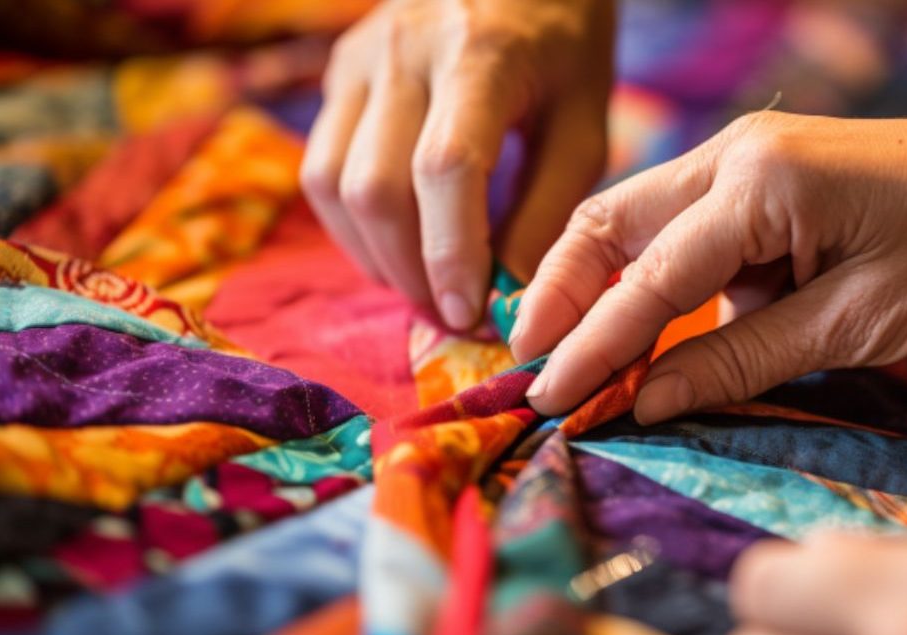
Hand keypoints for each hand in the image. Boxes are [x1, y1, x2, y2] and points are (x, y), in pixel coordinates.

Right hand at [301, 0, 613, 329]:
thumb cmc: (565, 46)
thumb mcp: (583, 123)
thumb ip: (549, 210)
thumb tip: (508, 298)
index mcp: (480, 54)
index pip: (446, 168)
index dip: (451, 252)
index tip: (472, 312)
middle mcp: (404, 49)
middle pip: (377, 186)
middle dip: (411, 271)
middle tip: (452, 316)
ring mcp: (360, 57)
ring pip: (333, 184)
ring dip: (374, 256)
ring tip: (424, 291)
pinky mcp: (339, 72)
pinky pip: (323, 167)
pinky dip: (353, 227)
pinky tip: (397, 251)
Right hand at [511, 106, 906, 419]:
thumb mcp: (855, 323)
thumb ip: (741, 359)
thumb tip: (646, 401)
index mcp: (757, 181)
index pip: (645, 278)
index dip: (591, 347)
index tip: (546, 401)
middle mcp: (736, 152)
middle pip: (611, 224)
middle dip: (564, 298)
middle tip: (532, 369)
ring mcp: (750, 155)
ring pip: (642, 221)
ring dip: (608, 288)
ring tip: (581, 357)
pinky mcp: (769, 174)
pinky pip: (691, 228)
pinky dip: (666, 281)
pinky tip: (663, 331)